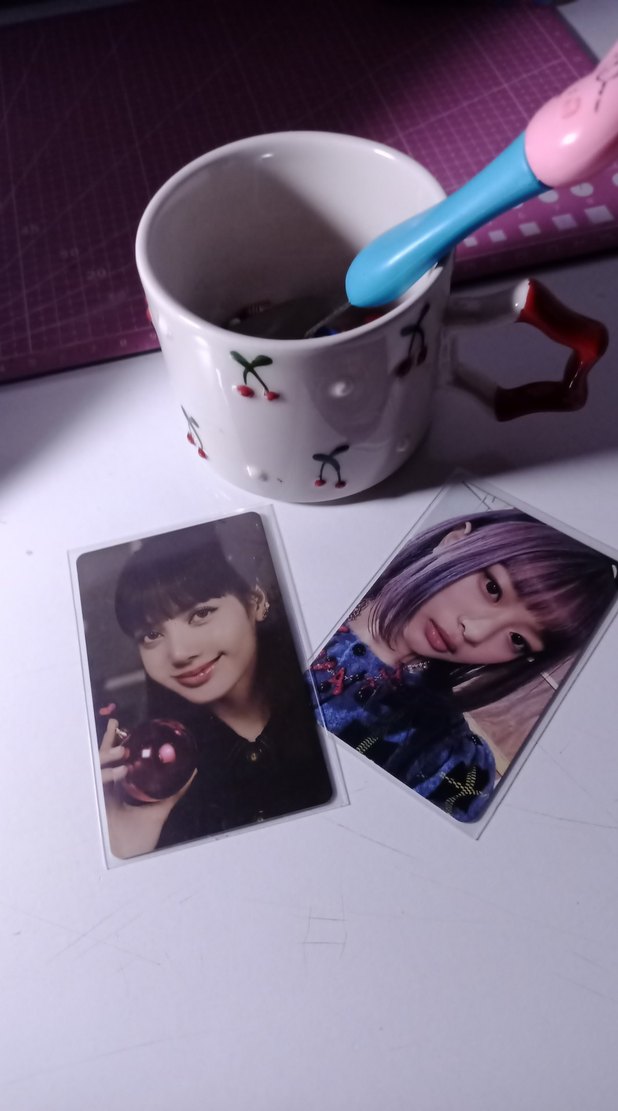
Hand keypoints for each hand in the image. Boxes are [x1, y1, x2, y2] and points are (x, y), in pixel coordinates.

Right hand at [99, 719, 195, 858]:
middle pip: (100, 760)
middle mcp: (105, 791)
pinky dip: (108, 776)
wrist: (132, 859)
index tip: (118, 725)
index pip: (110, 761)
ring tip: (122, 752)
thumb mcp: (161, 808)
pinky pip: (98, 786)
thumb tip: (192, 771)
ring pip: (97, 769)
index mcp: (115, 789)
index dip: (112, 742)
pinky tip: (121, 771)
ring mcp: (99, 798)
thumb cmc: (141, 838)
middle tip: (116, 727)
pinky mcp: (97, 808)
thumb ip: (174, 791)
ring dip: (108, 757)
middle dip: (106, 742)